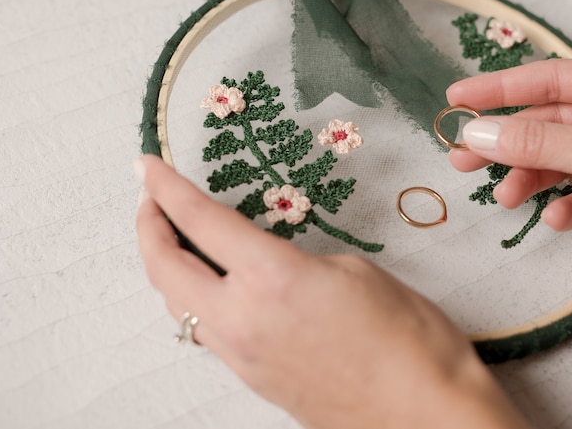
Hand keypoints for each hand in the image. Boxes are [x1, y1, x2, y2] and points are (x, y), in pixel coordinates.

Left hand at [135, 155, 528, 428]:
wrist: (424, 414)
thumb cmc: (407, 337)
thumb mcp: (355, 273)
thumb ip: (300, 262)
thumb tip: (275, 267)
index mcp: (272, 279)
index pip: (200, 222)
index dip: (166, 188)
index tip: (146, 167)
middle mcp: (243, 320)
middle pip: (165, 270)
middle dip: (148, 228)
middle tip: (150, 200)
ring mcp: (243, 357)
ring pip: (177, 305)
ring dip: (167, 267)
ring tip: (177, 239)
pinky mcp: (253, 380)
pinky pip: (207, 332)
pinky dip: (195, 300)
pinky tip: (215, 286)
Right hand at [447, 59, 571, 300]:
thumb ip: (539, 143)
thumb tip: (479, 133)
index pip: (553, 80)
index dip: (501, 89)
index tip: (458, 100)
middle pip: (554, 123)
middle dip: (509, 143)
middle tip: (463, 157)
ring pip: (565, 161)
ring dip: (533, 178)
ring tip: (507, 197)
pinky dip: (567, 206)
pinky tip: (558, 219)